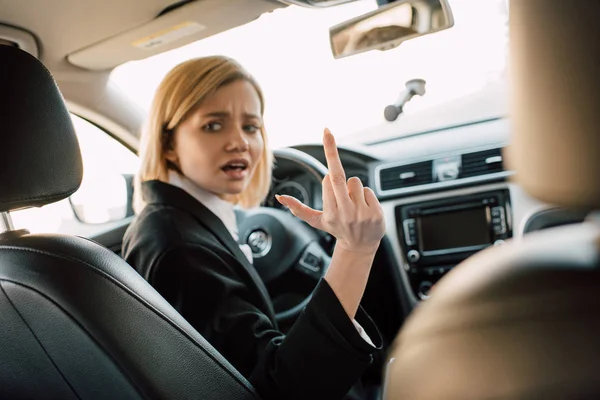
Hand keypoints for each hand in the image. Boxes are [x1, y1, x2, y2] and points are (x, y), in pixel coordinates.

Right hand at [276, 128, 384, 254]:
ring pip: (356, 182)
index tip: (327, 176)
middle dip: (331, 150)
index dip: (328, 178)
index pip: (327, 181)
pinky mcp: (375, 214)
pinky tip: (365, 208)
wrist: (360, 247)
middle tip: (326, 130)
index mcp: (329, 213)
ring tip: (354, 204)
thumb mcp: (316, 221)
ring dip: (354, 189)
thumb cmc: (337, 229)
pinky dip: (367, 196)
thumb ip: (298, 209)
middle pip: (338, 176)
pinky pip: (369, 190)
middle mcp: (344, 213)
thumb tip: (279, 198)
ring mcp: (361, 214)